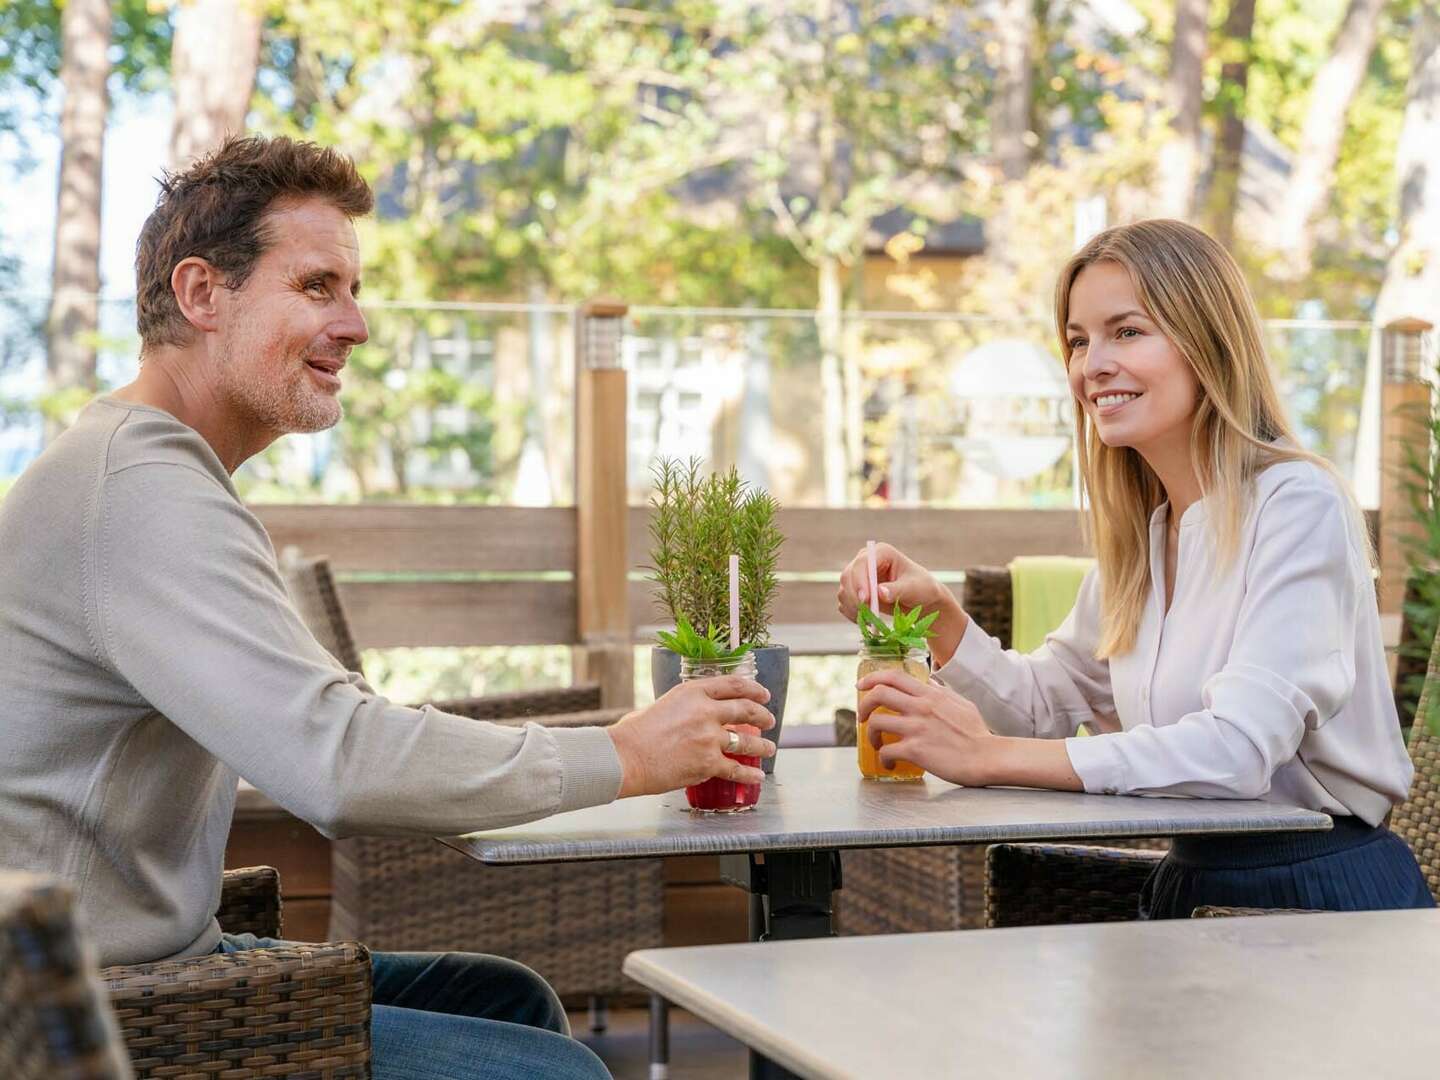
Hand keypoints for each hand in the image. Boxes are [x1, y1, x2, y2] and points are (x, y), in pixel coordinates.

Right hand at [607, 676, 775, 797]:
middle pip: (745, 710)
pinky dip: (749, 774)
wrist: (625, 757)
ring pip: (746, 741)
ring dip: (762, 746)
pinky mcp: (708, 763)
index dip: (753, 689)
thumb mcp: (663, 705)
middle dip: (762, 715)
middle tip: (769, 720)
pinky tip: (757, 776)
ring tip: (770, 748)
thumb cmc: (634, 733)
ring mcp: (709, 738)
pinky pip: (736, 769)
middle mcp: (705, 712)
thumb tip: (691, 717)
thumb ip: (683, 708)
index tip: (763, 694)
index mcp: (692, 692)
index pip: (732, 684)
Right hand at [837, 542, 967, 664]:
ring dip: (853, 607)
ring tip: (871, 620)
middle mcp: (866, 561)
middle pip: (848, 576)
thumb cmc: (922, 589)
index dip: (860, 580)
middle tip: (867, 615)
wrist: (920, 601)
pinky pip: (844, 603)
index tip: (865, 599)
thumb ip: (897, 590)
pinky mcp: (855, 591)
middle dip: (855, 597)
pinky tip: (867, 621)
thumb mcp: (914, 589)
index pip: (863, 562)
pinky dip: (853, 613)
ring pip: (844, 591)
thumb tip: (880, 592)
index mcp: (881, 552)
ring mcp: (858, 576)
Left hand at [857, 667, 997, 786]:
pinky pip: (887, 751)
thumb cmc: (977, 734)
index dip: (871, 678)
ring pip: (877, 723)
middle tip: (862, 716)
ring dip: (870, 734)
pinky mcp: (916, 750)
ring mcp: (917, 728)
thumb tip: (928, 682)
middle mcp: (921, 707)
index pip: (893, 676)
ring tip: (876, 743)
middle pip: (878, 694)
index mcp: (931, 694)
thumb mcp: (961, 703)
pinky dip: (883, 758)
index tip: (861, 686)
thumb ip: (941, 692)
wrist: (988, 757)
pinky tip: (889, 763)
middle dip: (864, 705)